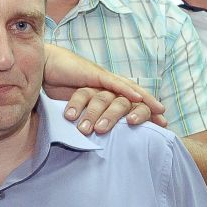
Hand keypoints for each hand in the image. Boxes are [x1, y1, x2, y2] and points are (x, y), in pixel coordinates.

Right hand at [41, 46, 166, 132]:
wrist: (42, 67)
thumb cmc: (55, 87)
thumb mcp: (72, 108)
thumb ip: (82, 119)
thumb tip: (87, 138)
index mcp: (102, 93)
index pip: (126, 103)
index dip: (141, 114)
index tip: (157, 128)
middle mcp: (105, 85)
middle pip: (133, 96)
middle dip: (149, 109)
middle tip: (164, 123)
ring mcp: (101, 78)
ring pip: (128, 90)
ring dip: (143, 101)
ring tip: (157, 111)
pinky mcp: (93, 74)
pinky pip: (113, 83)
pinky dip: (127, 90)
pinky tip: (138, 97)